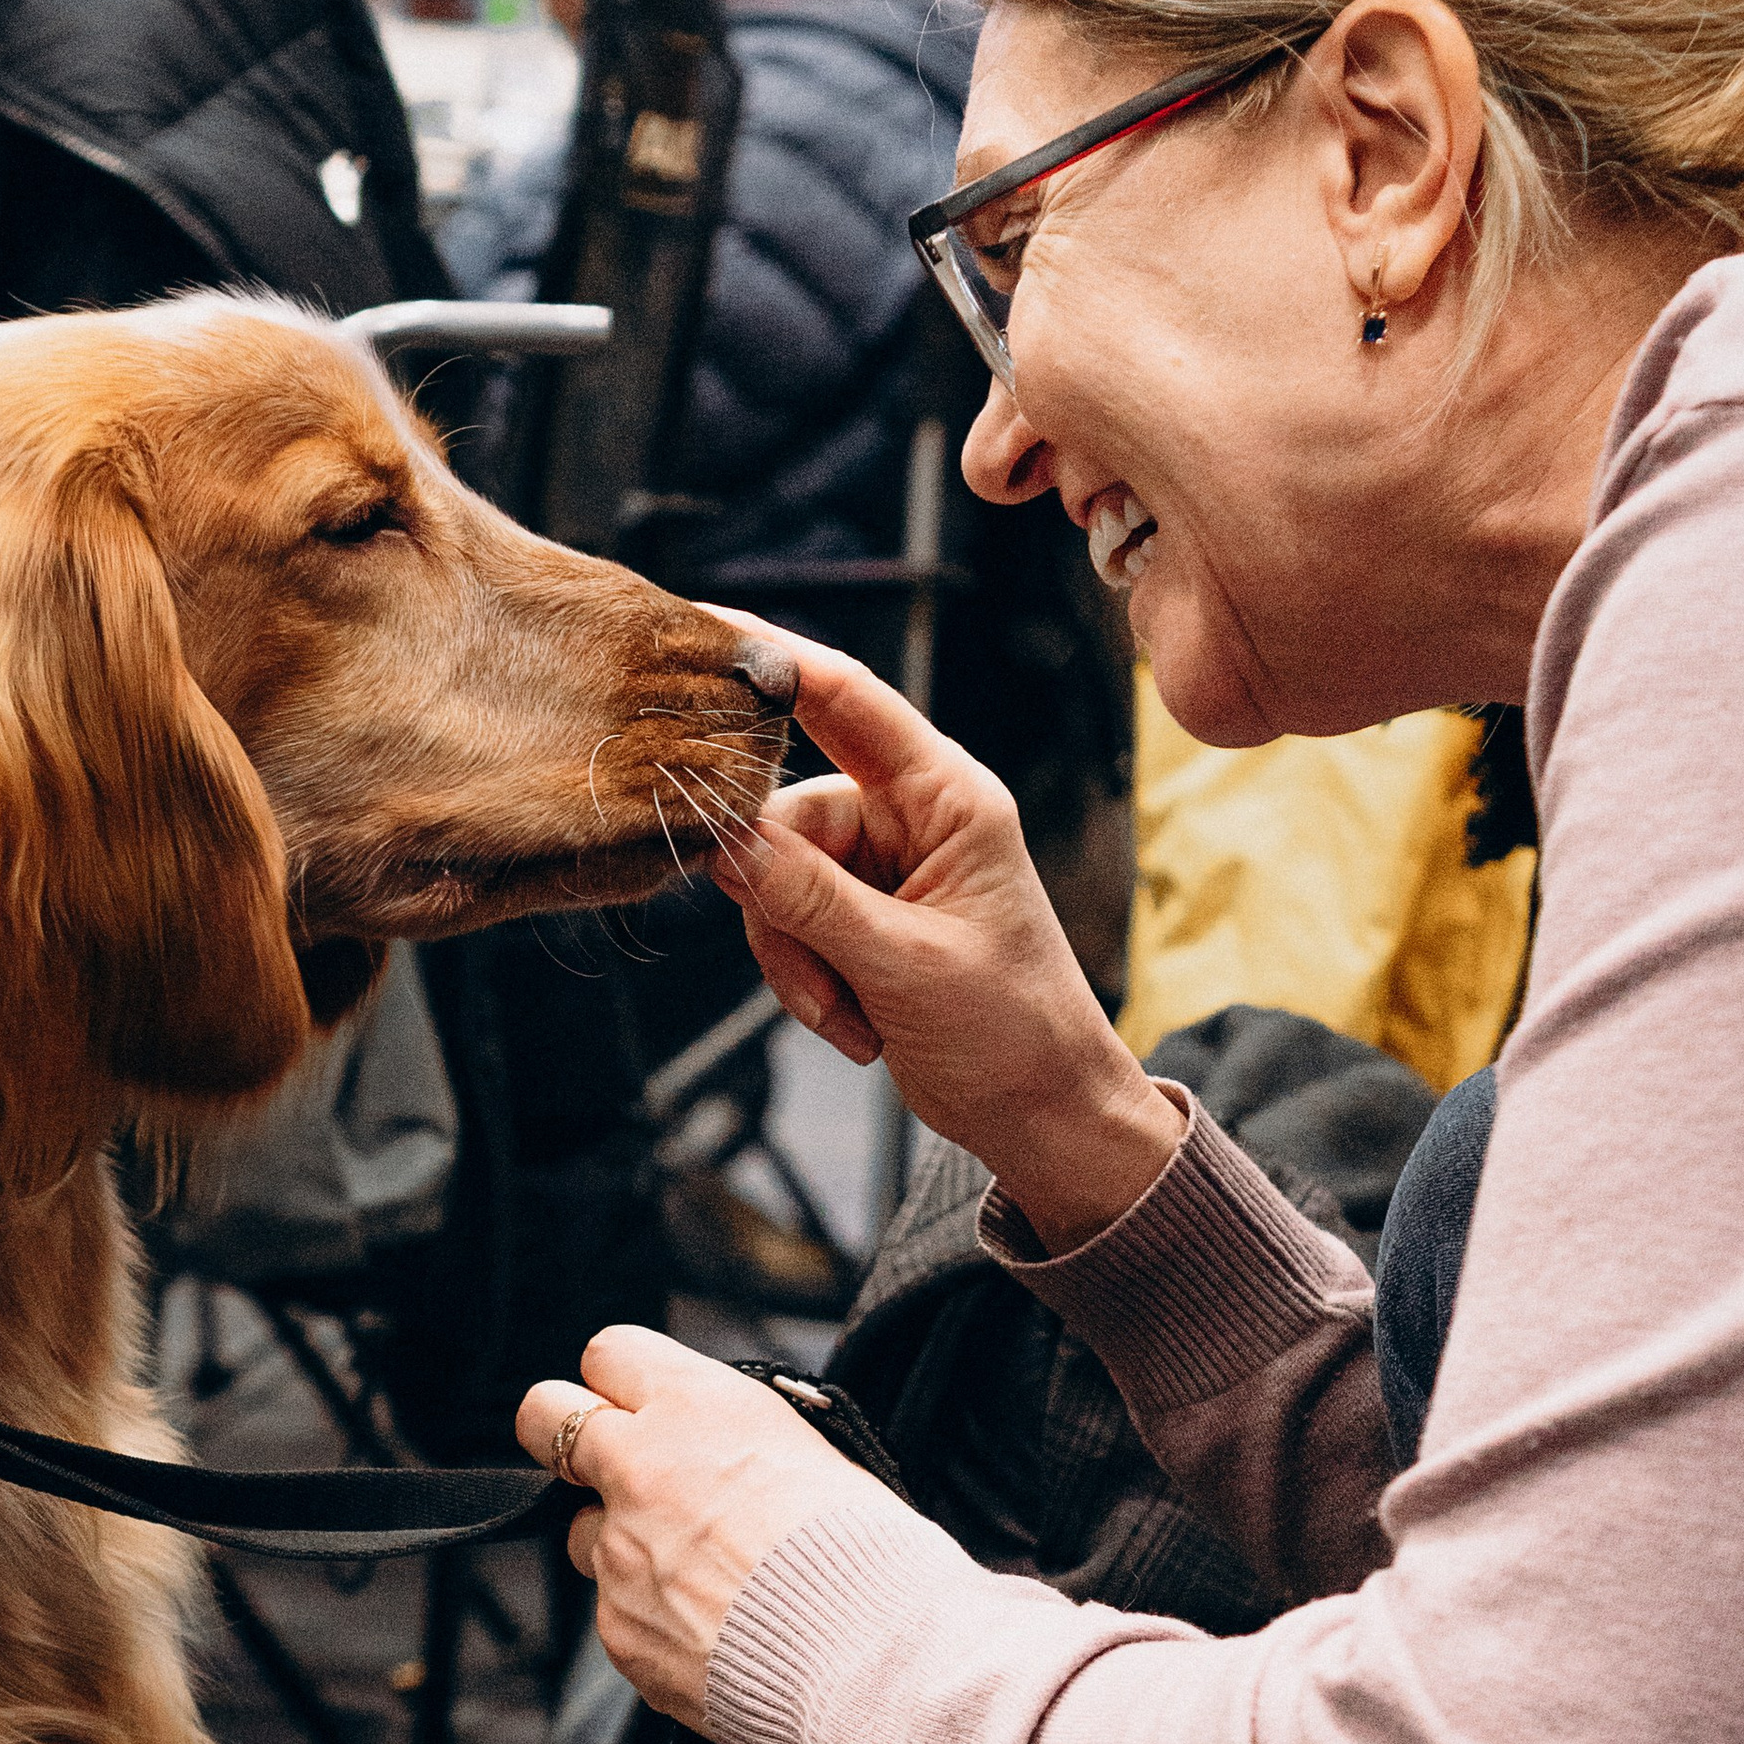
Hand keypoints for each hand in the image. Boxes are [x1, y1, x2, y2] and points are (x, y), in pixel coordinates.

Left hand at [516, 1326, 860, 1725]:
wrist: (872, 1662)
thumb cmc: (870, 1557)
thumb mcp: (816, 1454)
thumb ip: (739, 1442)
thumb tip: (718, 1454)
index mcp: (698, 1407)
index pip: (609, 1352)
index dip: (621, 1381)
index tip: (637, 1404)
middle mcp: (641, 1467)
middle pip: (544, 1414)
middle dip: (567, 1434)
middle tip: (606, 1463)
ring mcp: (618, 1551)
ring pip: (581, 1530)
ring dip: (620, 1543)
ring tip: (700, 1576)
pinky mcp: (616, 1627)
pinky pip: (616, 1609)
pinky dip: (652, 1618)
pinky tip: (714, 1632)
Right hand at [707, 620, 1181, 1255]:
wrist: (1044, 1115)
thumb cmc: (1013, 1031)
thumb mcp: (905, 964)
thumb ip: (807, 898)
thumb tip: (719, 840)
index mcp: (947, 797)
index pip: (846, 699)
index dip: (772, 659)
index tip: (699, 628)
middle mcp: (910, 816)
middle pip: (786, 812)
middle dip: (781, 901)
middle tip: (812, 969)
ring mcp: (881, 867)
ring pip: (773, 878)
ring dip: (796, 958)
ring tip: (850, 1016)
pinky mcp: (857, 917)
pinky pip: (785, 922)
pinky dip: (806, 981)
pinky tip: (856, 1026)